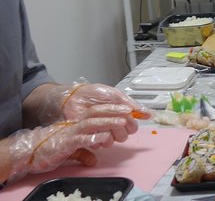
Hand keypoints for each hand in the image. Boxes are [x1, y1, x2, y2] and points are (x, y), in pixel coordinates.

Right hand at [7, 117, 127, 181]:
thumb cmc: (51, 149)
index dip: (112, 109)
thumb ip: (84, 153)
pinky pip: (80, 139)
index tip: (128, 109)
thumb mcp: (72, 151)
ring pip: (91, 124)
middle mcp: (76, 125)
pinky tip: (103, 138)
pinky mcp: (65, 143)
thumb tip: (94, 160)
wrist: (30, 153)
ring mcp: (71, 133)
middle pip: (97, 113)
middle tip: (129, 110)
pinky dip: (92, 138)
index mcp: (79, 124)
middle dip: (114, 111)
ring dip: (107, 122)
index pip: (98, 112)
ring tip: (121, 121)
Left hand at [40, 83, 146, 140]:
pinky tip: (94, 127)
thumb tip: (149, 114)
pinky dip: (97, 136)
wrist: (74, 97)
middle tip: (115, 119)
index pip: (133, 126)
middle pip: (124, 136)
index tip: (128, 117)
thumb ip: (132, 104)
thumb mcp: (116, 95)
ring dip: (109, 132)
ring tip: (102, 123)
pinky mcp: (90, 137)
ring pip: (113, 141)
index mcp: (121, 115)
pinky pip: (98, 143)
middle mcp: (113, 125)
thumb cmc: (94, 94)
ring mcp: (102, 131)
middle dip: (120, 128)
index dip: (131, 123)